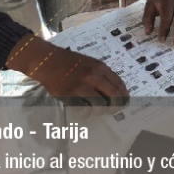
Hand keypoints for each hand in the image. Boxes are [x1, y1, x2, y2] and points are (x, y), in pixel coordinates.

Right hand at [6, 34, 128, 106]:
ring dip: (102, 111)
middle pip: (114, 95)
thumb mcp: (90, 63)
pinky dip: (86, 113)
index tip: (125, 101)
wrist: (48, 61)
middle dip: (117, 106)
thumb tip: (116, 89)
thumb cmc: (70, 62)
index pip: (119, 83)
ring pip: (101, 105)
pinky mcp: (71, 94)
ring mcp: (82, 85)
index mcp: (101, 67)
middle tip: (114, 110)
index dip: (124, 95)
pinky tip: (84, 110)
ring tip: (98, 111)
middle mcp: (94, 76)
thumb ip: (102, 74)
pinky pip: (84, 110)